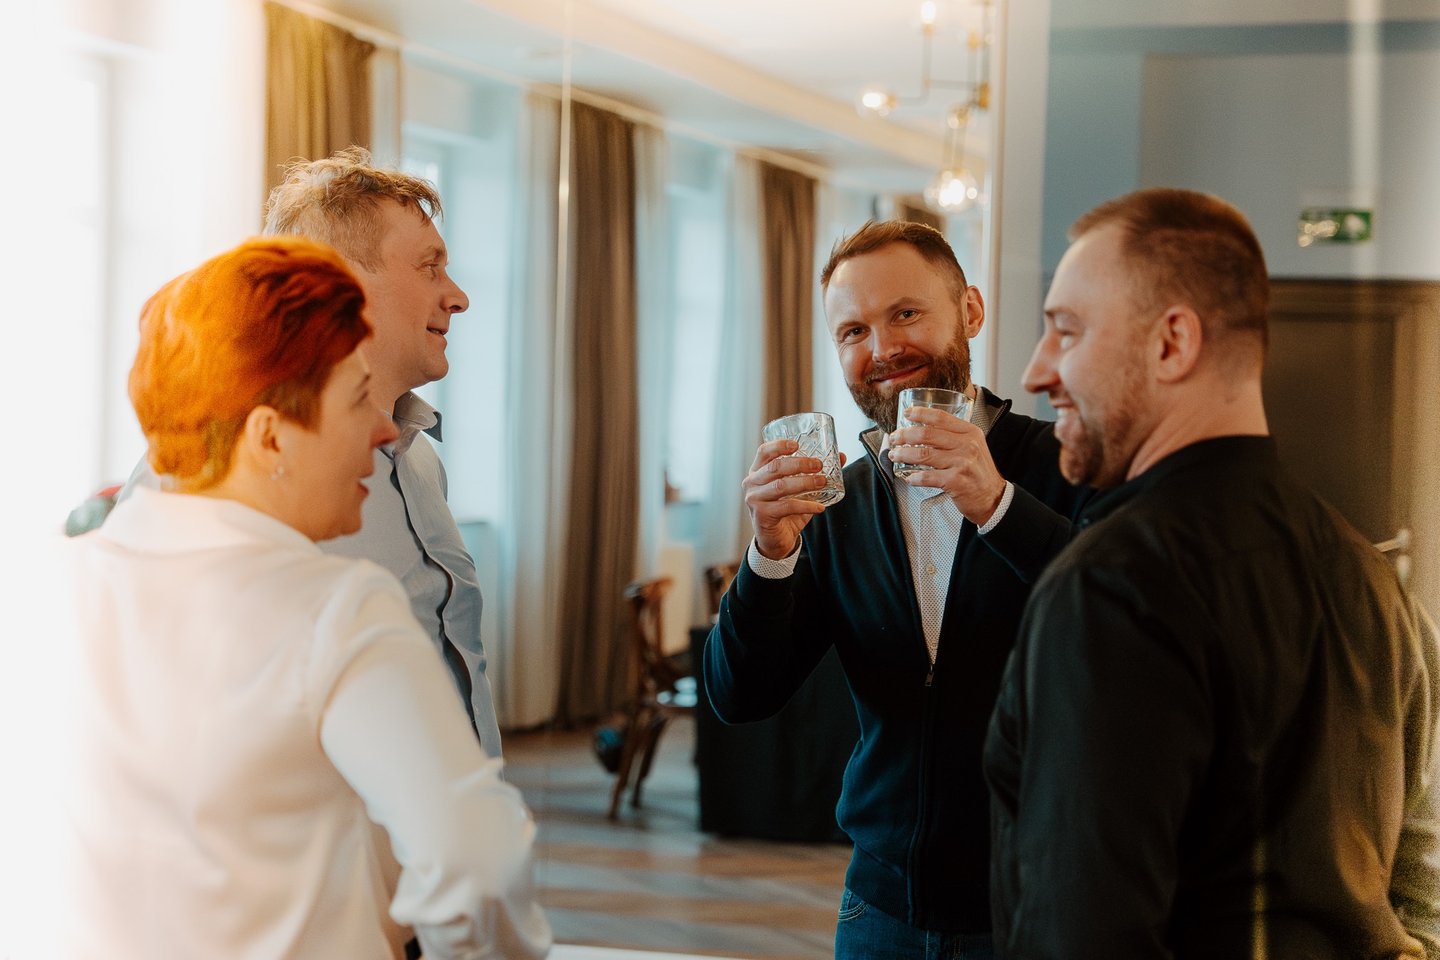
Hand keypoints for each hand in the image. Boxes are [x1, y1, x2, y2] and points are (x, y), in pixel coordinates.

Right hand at [743, 440, 844, 559]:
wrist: (775, 540)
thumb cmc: (785, 510)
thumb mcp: (799, 489)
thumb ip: (815, 473)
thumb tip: (841, 457)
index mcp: (758, 471)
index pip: (764, 452)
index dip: (779, 445)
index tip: (797, 444)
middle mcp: (752, 483)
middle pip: (775, 467)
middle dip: (800, 464)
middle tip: (819, 465)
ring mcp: (754, 499)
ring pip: (781, 486)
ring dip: (805, 483)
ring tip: (822, 482)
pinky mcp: (762, 515)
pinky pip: (787, 506)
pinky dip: (806, 505)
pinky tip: (819, 507)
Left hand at [888, 406, 1005, 524]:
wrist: (993, 497)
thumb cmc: (978, 471)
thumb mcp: (973, 446)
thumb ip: (954, 436)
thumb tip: (923, 428)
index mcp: (970, 432)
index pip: (941, 418)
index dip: (921, 413)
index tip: (906, 413)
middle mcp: (967, 445)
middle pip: (927, 434)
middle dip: (905, 435)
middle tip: (894, 438)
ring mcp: (962, 463)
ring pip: (923, 454)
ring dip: (904, 454)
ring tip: (894, 455)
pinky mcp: (955, 481)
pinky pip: (927, 477)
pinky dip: (914, 477)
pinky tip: (909, 477)